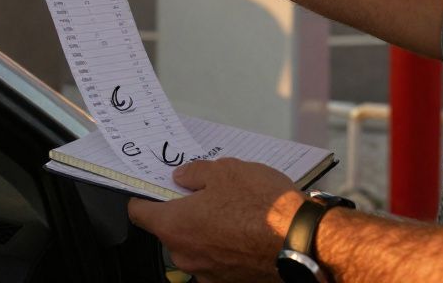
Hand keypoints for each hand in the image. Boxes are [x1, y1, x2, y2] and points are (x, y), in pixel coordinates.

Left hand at [128, 159, 304, 282]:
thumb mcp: (226, 170)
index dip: (144, 197)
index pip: (139, 213)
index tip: (151, 188)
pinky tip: (246, 230)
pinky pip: (218, 259)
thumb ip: (195, 173)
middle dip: (184, 212)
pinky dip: (226, 246)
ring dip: (207, 230)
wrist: (302, 240)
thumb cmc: (262, 205)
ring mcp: (208, 273)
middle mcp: (186, 254)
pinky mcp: (231, 281)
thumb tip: (182, 177)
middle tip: (206, 193)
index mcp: (174, 225)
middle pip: (170, 230)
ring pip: (196, 245)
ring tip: (234, 211)